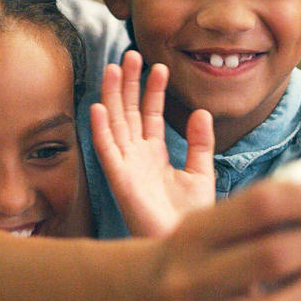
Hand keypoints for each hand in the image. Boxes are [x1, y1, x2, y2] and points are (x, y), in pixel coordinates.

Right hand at [90, 51, 213, 236]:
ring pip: (115, 124)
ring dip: (112, 96)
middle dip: (128, 83)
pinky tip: (99, 108)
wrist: (188, 246)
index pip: (150, 114)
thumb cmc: (191, 217)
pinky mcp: (119, 181)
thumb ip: (200, 143)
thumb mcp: (201, 173)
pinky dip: (100, 130)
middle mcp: (137, 157)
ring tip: (114, 68)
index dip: (153, 90)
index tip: (160, 66)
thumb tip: (200, 111)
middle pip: (128, 112)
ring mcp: (126, 167)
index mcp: (154, 154)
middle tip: (130, 54)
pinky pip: (106, 151)